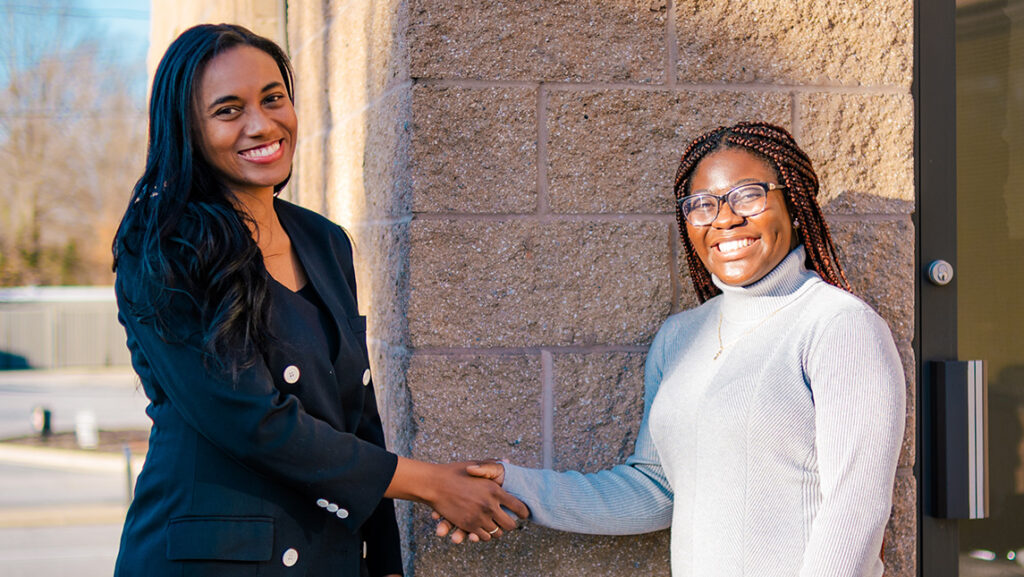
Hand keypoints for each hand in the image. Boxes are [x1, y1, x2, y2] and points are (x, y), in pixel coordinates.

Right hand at [385, 458, 526, 541]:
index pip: (519, 506)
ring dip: (497, 530)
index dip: (524, 512)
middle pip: (511, 524)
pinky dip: (484, 535)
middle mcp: (489, 505)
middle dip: (511, 524)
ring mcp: (479, 517)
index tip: (524, 514)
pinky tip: (483, 529)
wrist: (434, 484)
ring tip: (495, 526)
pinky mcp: (468, 526)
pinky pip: (483, 536)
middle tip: (509, 521)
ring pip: (497, 533)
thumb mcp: (476, 465)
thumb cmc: (454, 472)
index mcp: (494, 490)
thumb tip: (507, 461)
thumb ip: (492, 465)